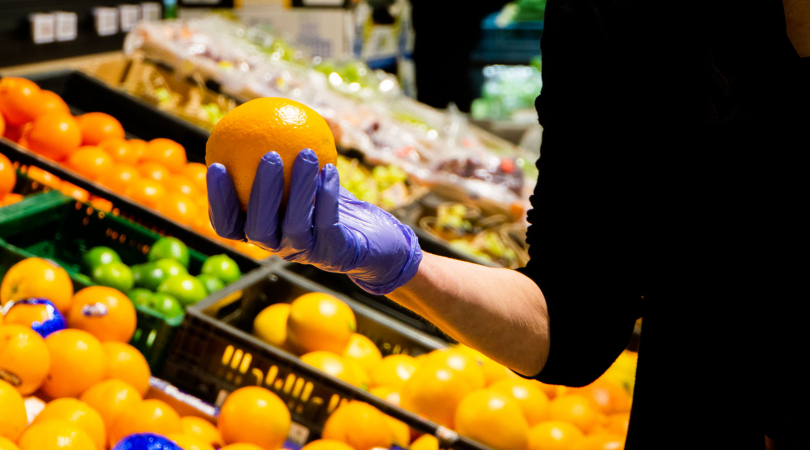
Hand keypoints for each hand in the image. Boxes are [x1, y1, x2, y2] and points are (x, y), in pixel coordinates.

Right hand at [206, 149, 421, 294]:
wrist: (374, 237)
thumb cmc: (332, 201)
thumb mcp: (305, 178)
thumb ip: (281, 159)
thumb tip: (261, 116)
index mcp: (263, 231)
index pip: (228, 224)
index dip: (218, 200)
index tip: (215, 165)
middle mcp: (279, 247)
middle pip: (257, 227)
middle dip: (260, 191)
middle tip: (268, 154)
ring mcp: (307, 254)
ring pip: (293, 225)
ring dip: (298, 188)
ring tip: (304, 154)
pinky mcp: (335, 254)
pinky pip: (328, 222)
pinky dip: (327, 195)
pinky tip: (330, 168)